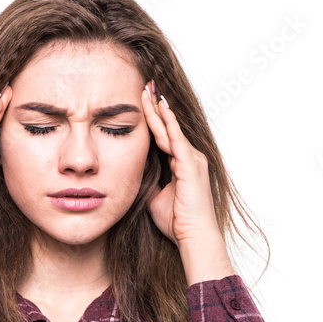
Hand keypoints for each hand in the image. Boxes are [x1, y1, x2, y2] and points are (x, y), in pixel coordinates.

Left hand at [141, 79, 221, 246]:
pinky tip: (161, 107)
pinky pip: (177, 139)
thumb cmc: (176, 221)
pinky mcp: (191, 165)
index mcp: (181, 164)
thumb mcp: (153, 196)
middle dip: (154, 106)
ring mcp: (192, 159)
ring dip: (158, 109)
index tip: (141, 101)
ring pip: (170, 129)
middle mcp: (189, 157)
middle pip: (167, 126)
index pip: (163, 135)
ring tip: (148, 89)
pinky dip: (169, 123)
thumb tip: (129, 172)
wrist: (193, 236)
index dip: (152, 119)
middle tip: (144, 84)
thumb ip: (146, 181)